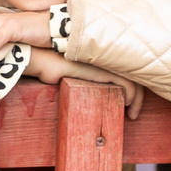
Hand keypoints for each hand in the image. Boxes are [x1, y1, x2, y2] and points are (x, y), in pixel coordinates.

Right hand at [25, 49, 144, 116]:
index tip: (126, 103)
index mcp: (93, 56)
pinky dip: (131, 95)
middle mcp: (100, 58)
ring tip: (133, 114)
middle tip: (134, 112)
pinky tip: (127, 106)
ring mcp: (101, 63)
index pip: (120, 69)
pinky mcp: (100, 71)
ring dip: (136, 98)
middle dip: (136, 95)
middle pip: (130, 74)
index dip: (129, 86)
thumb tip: (76, 91)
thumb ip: (73, 77)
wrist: (34, 58)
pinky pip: (124, 83)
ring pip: (131, 80)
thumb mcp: (60, 73)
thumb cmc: (41, 65)